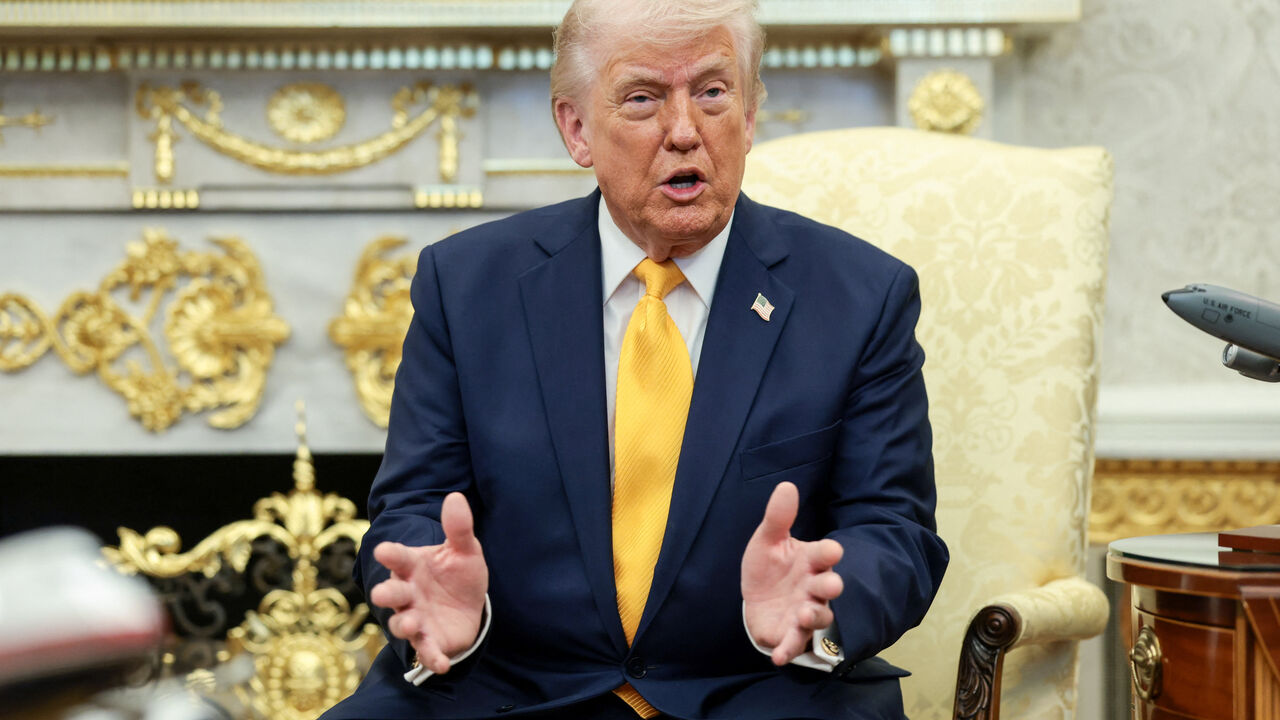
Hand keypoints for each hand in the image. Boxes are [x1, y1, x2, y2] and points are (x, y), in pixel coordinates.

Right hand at [370, 492, 488, 673]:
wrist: (471, 607)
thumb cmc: (459, 574)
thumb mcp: (465, 551)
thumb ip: (459, 528)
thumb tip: (456, 497)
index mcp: (413, 566)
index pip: (398, 558)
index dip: (390, 554)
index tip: (383, 550)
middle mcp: (408, 593)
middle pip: (391, 593)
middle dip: (386, 593)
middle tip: (384, 593)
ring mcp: (417, 618)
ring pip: (402, 623)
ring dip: (404, 624)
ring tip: (411, 623)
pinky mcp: (430, 641)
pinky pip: (427, 651)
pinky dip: (431, 658)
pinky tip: (441, 664)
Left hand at [741, 481, 843, 665]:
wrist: (757, 598)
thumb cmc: (769, 567)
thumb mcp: (768, 541)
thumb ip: (778, 518)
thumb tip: (786, 485)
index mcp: (810, 561)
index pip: (825, 555)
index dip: (828, 552)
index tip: (831, 550)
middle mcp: (813, 587)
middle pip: (828, 587)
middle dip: (830, 585)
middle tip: (831, 584)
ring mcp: (804, 612)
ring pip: (818, 616)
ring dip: (815, 616)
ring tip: (806, 613)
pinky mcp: (790, 633)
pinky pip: (793, 643)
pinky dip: (788, 650)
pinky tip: (779, 656)